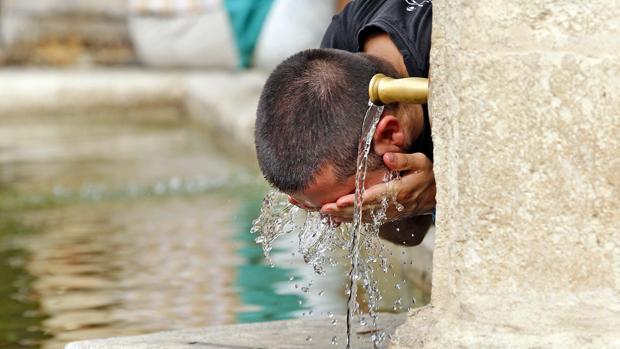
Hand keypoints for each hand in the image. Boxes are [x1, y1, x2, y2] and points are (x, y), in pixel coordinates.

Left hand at [321, 152, 435, 222]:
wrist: (436, 194)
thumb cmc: (426, 175)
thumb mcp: (421, 163)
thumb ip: (404, 160)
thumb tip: (388, 157)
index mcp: (400, 191)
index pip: (374, 197)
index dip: (357, 200)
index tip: (340, 200)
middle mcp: (392, 206)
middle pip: (364, 210)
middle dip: (343, 211)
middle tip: (324, 208)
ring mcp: (388, 214)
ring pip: (363, 218)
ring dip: (343, 216)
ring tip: (324, 213)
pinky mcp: (386, 217)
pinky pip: (366, 220)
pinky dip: (350, 219)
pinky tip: (335, 217)